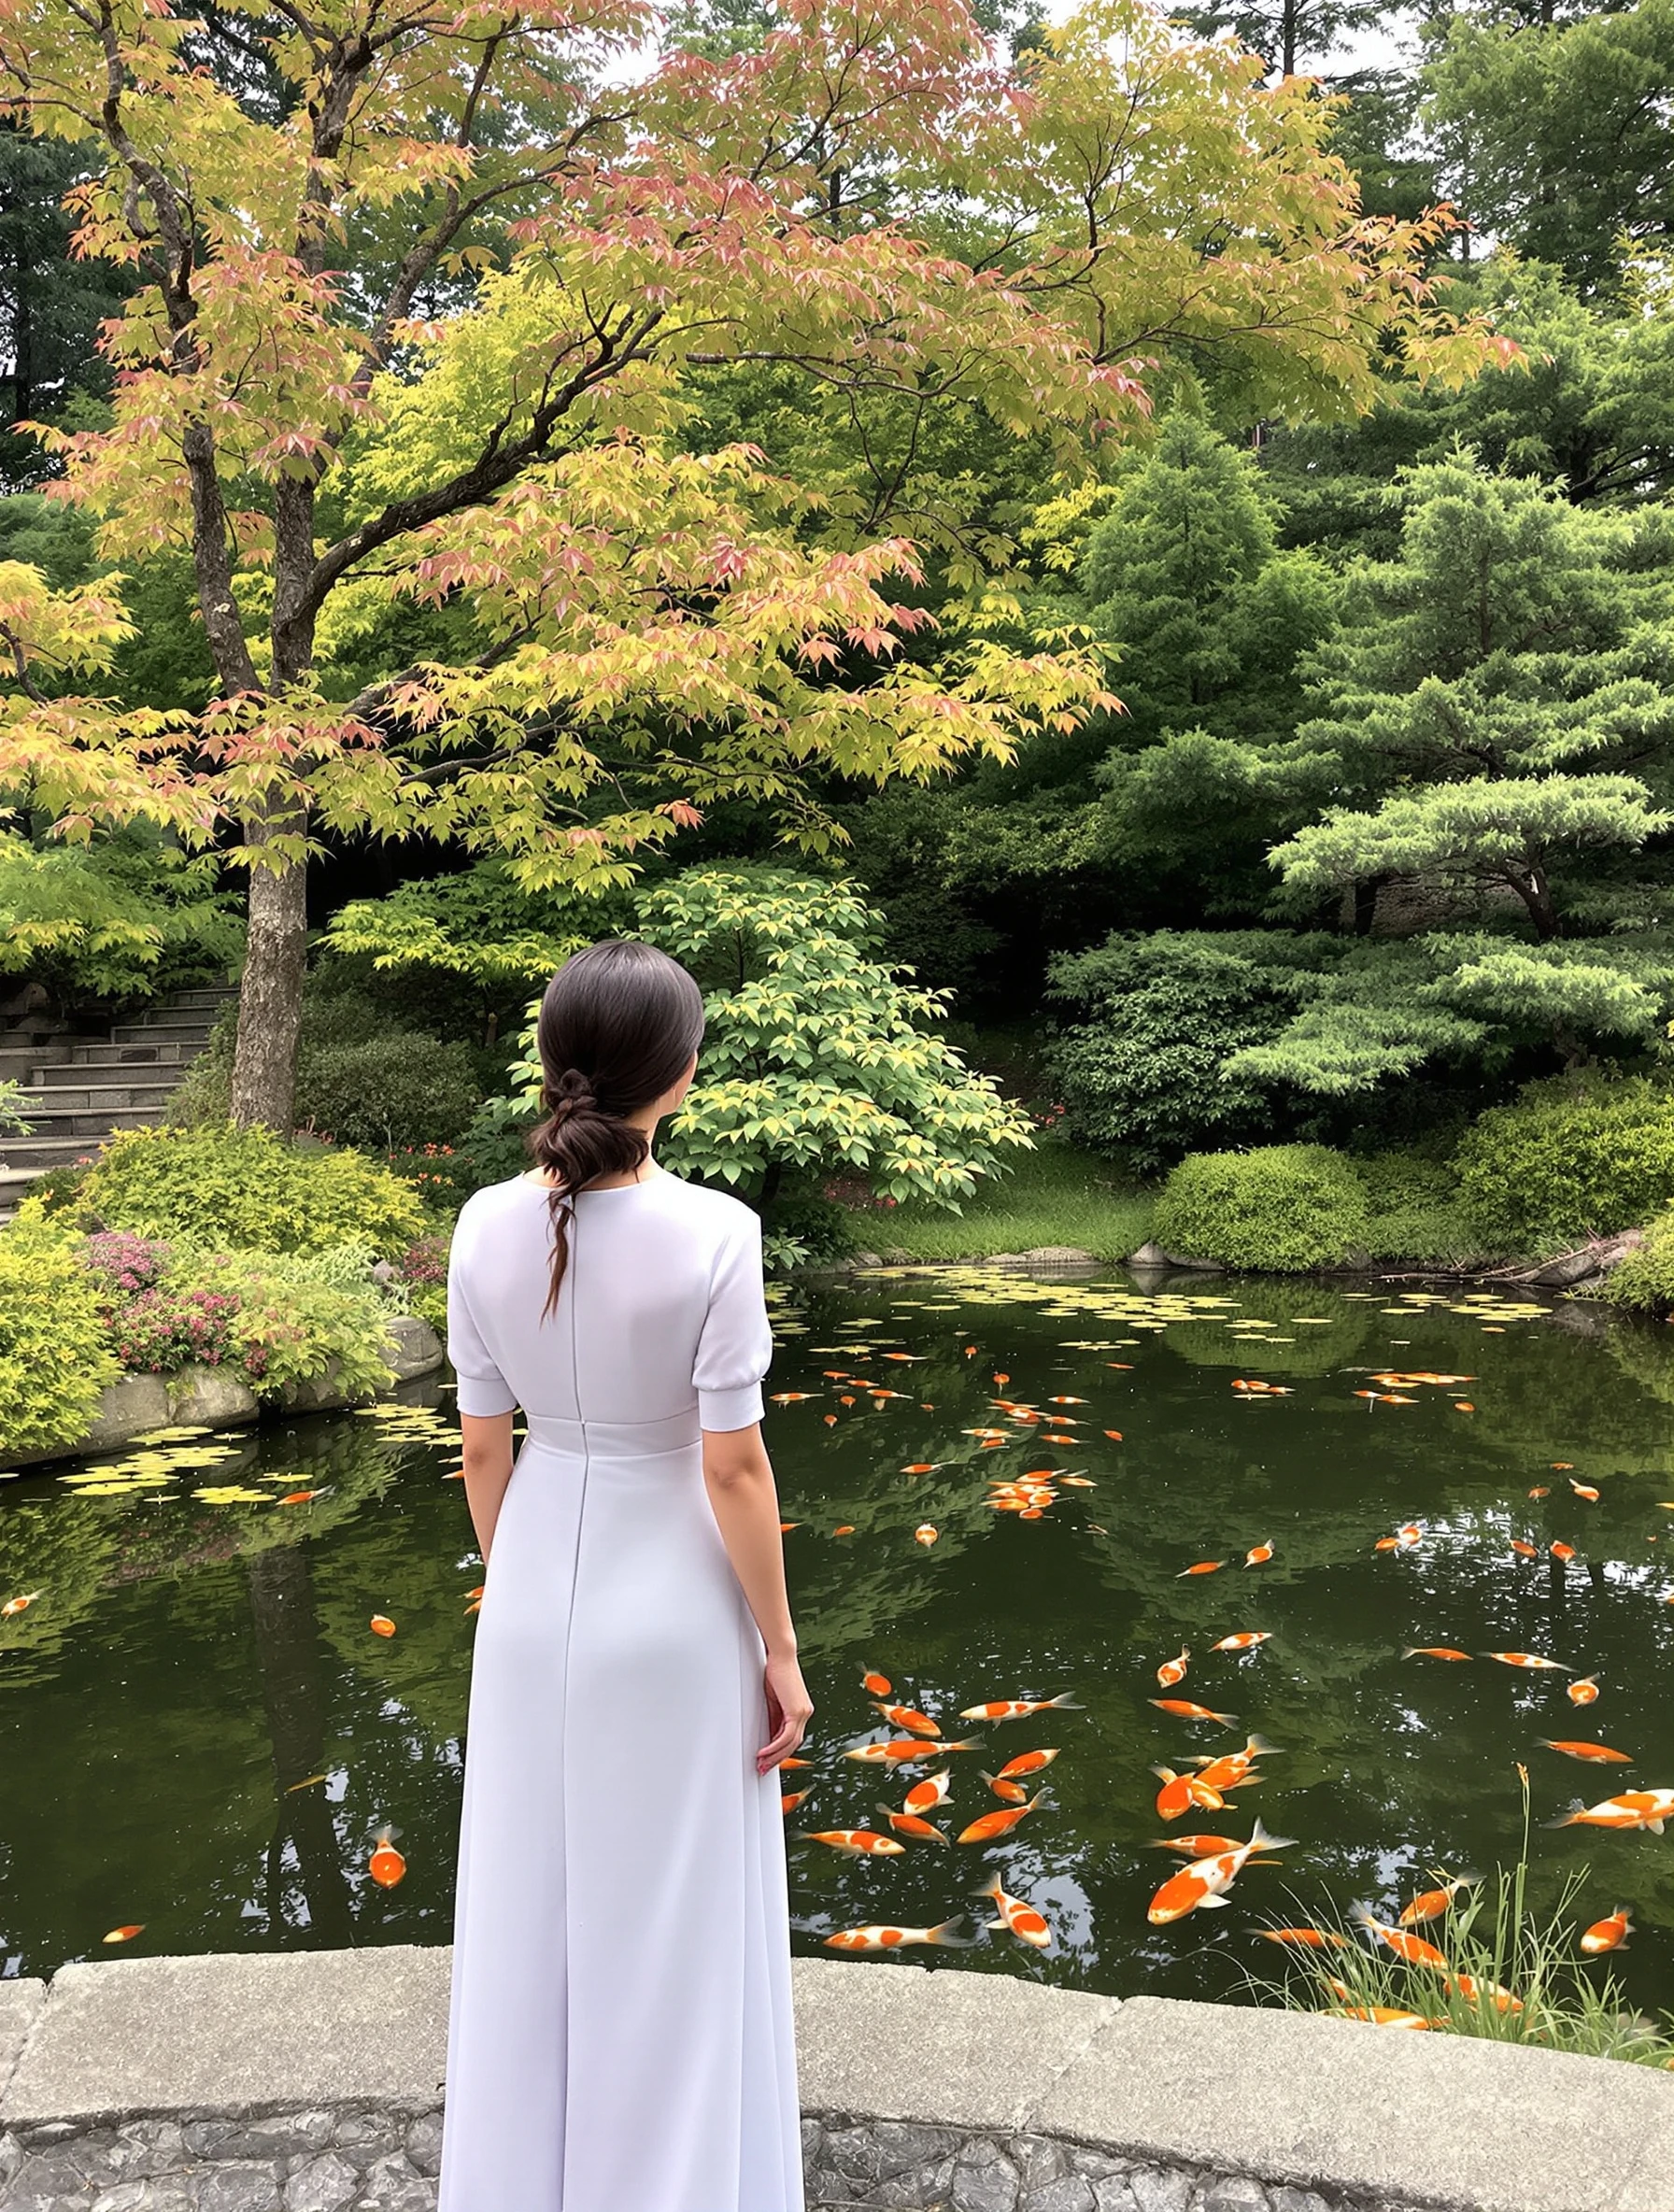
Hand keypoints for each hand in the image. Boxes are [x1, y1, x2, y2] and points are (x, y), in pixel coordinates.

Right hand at [758, 1650, 812, 1773]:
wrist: (781, 1656)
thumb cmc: (776, 1672)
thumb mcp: (773, 1700)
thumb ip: (774, 1717)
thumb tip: (769, 1734)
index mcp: (801, 1710)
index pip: (791, 1737)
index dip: (779, 1751)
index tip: (767, 1760)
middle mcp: (805, 1713)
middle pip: (793, 1744)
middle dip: (777, 1759)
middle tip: (763, 1768)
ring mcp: (803, 1712)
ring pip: (790, 1743)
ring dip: (774, 1756)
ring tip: (761, 1764)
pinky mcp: (797, 1711)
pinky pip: (786, 1736)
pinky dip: (774, 1746)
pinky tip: (764, 1752)